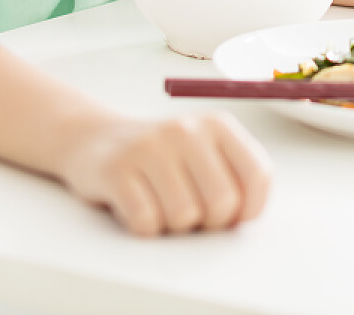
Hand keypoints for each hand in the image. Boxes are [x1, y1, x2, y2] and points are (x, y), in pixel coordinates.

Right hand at [58, 113, 270, 236]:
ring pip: (183, 216)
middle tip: (191, 213)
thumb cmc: (161, 159)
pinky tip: (136, 206)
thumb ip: (234, 178)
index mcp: (218, 126)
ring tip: (160, 205)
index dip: (250, 208)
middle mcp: (186, 130)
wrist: (94, 140)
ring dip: (172, 226)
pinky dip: (144, 227)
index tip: (232, 216)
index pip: (258, 175)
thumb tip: (246, 216)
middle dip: (209, 223)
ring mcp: (150, 147)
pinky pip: (146, 221)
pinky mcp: (116, 169)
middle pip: (222, 203)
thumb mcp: (204, 154)